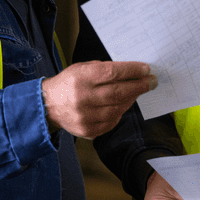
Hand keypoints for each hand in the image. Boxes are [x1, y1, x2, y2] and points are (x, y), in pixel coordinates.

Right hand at [41, 61, 155, 138]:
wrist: (47, 105)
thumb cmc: (68, 83)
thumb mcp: (82, 68)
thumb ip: (104, 70)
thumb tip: (131, 71)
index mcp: (81, 78)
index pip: (112, 73)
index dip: (132, 71)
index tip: (146, 69)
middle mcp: (83, 97)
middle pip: (118, 92)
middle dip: (139, 86)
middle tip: (152, 81)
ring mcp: (85, 116)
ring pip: (118, 108)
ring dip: (131, 99)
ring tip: (138, 91)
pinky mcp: (88, 130)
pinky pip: (112, 122)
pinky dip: (120, 112)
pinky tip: (124, 104)